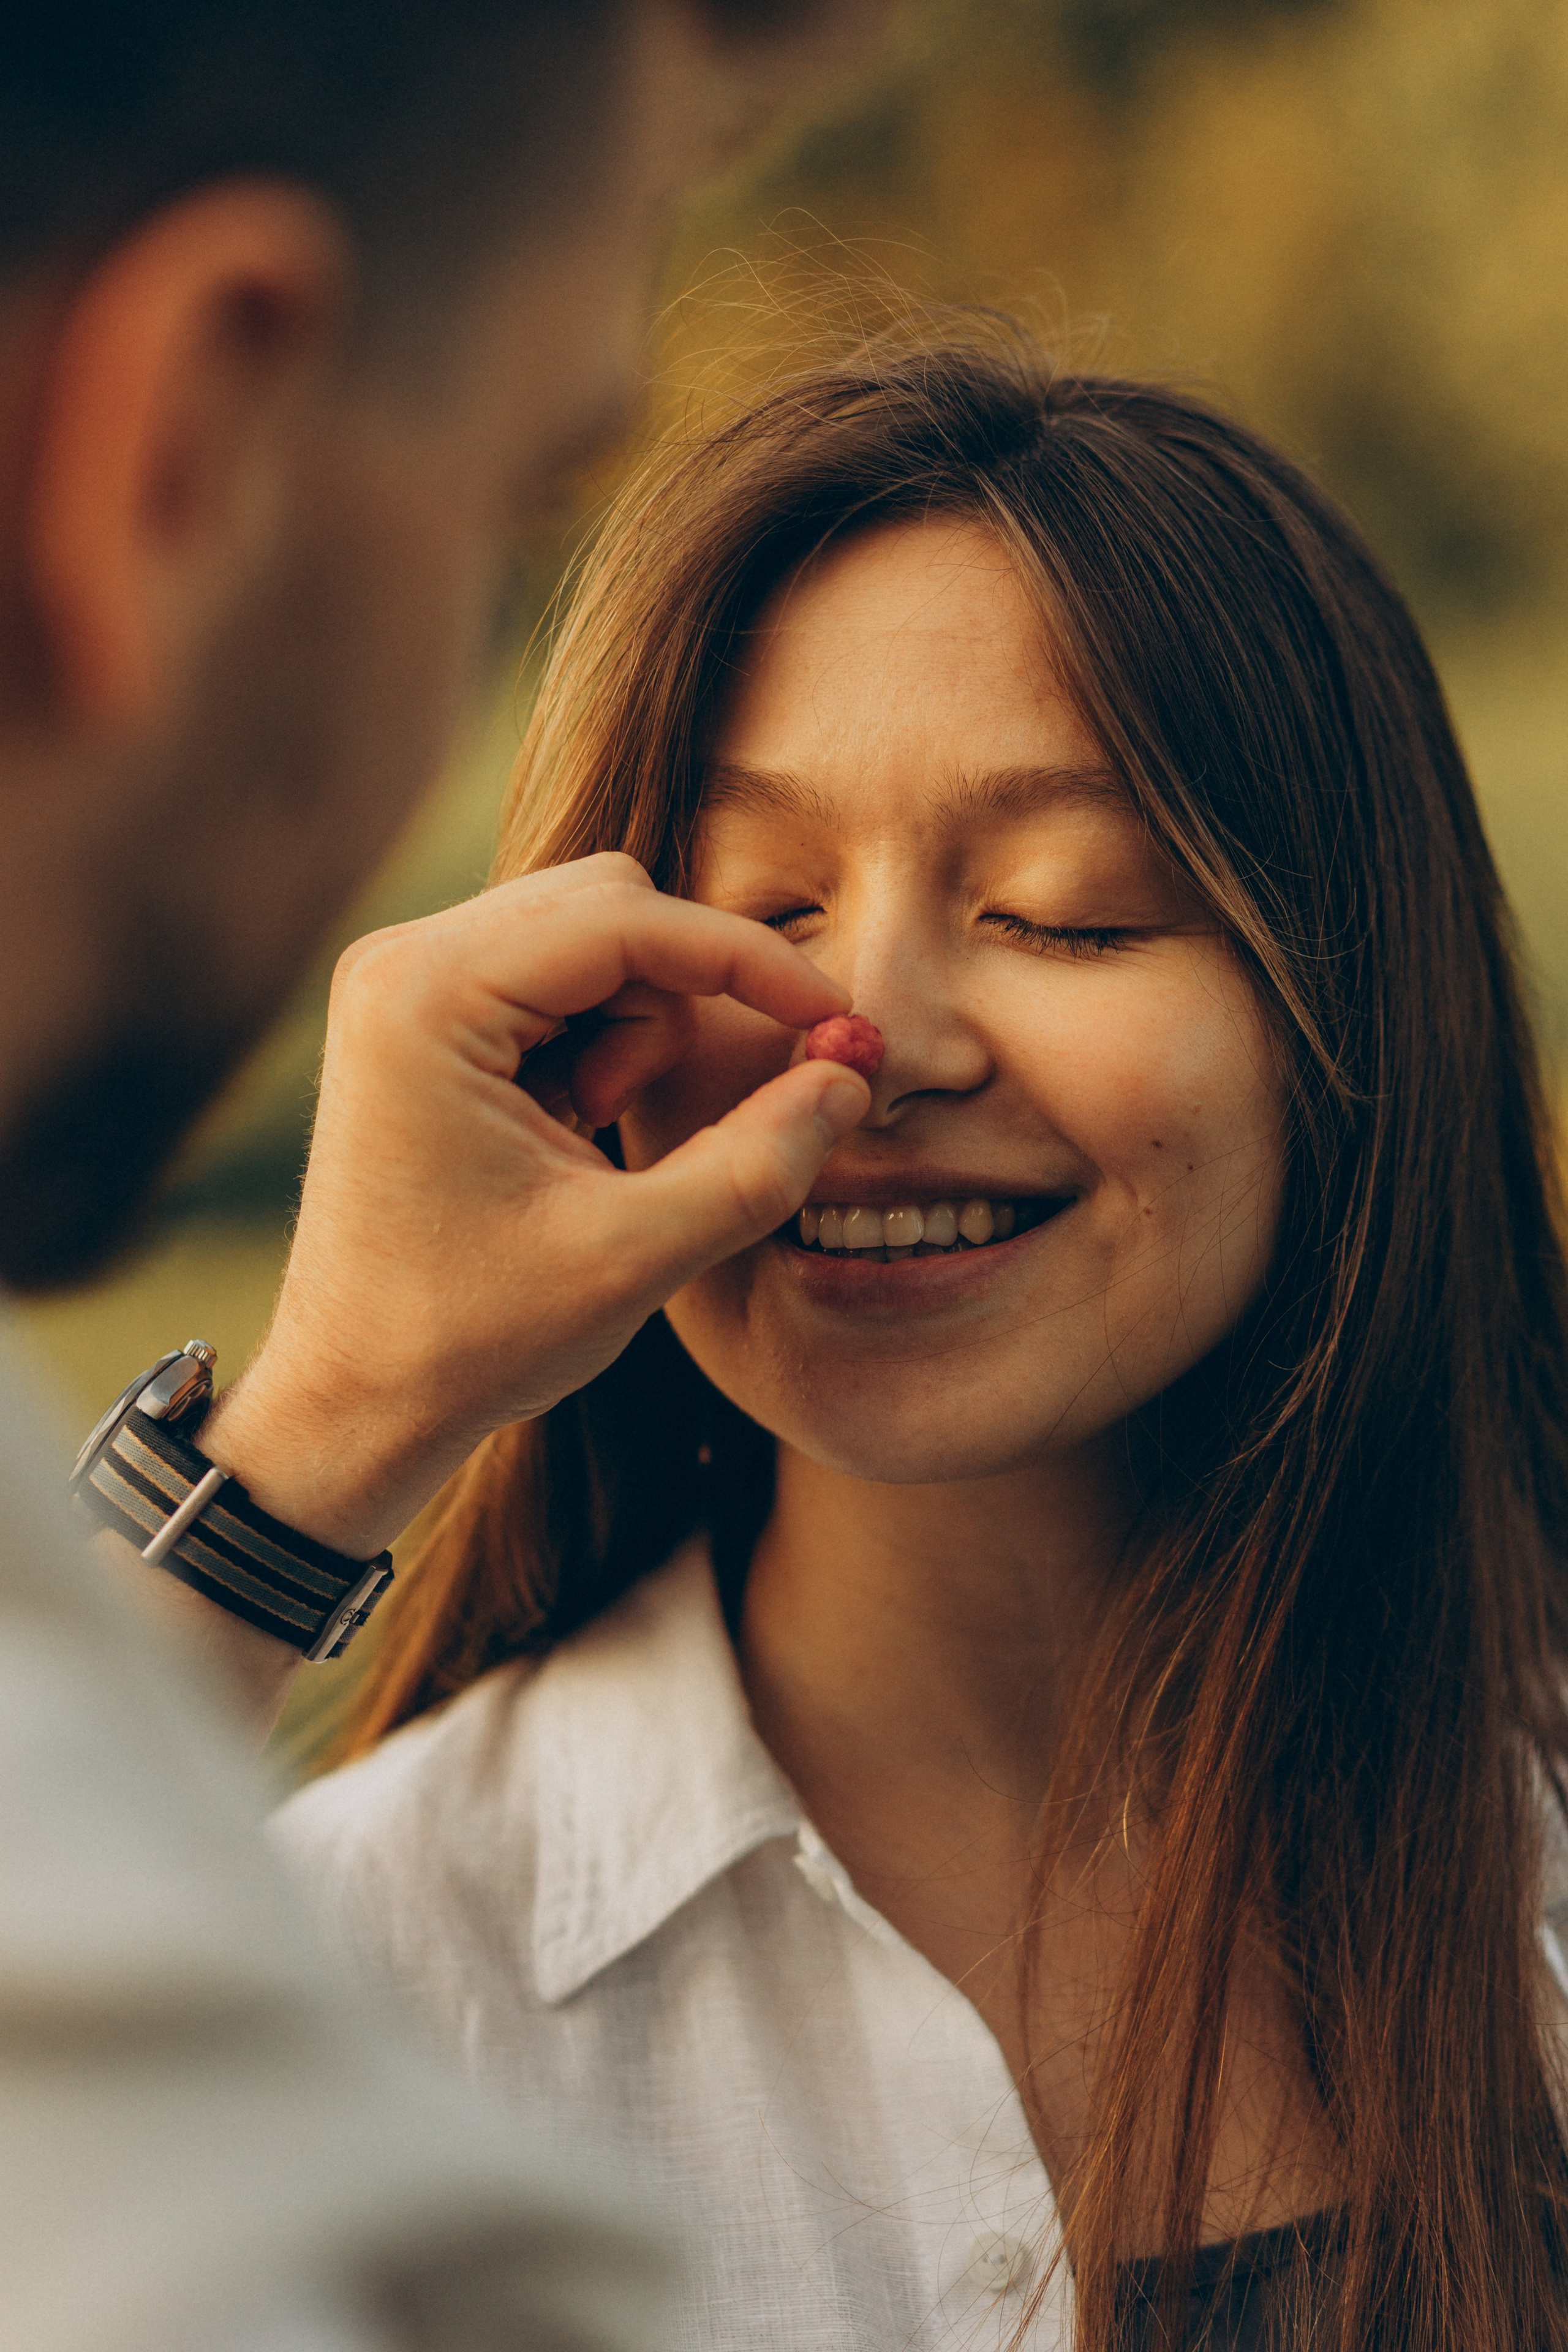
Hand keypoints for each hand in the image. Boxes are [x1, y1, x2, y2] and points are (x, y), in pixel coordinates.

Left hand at [201, 855, 867, 1573]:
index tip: (837, 1019)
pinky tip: (574, 1126)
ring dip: (640, 1026)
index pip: (625, 919)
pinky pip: (555, 982)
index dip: (749, 961)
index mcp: (425, 996)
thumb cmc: (470, 1340)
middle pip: (608, 905)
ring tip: (601, 1131)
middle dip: (683, 996)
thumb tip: (851, 1075)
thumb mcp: (635, 1257)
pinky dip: (601, 1042)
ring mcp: (404, 985)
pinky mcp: (422, 1019)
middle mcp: (401, 963)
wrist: (354, 1403)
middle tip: (693, 1103)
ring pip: (590, 939)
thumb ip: (758, 1162)